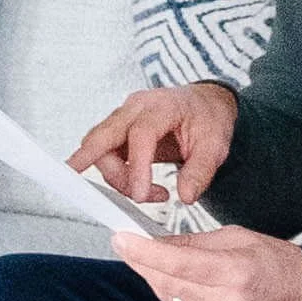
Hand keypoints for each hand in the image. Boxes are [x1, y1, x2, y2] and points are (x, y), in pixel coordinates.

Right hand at [73, 82, 237, 205]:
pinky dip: (114, 174)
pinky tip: (135, 186)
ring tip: (146, 193)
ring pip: (99, 147)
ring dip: (116, 176)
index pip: (141, 134)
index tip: (140, 194)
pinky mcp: (119, 131)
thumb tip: (186, 195)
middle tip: (86, 183)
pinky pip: (104, 153)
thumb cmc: (207, 119)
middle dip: (90, 158)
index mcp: (163, 106)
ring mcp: (124, 118)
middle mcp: (137, 107)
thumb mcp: (215, 146)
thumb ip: (200, 172)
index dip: (136, 167)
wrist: (204, 105)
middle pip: (104, 134)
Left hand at [112, 225, 301, 300]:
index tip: (121, 239)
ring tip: (157, 259)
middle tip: (126, 244)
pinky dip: (177, 294)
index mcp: (234, 271)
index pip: (177, 262)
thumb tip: (157, 242)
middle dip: (141, 262)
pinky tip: (186, 283)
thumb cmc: (277, 262)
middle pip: (166, 283)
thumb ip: (194, 242)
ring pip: (170, 298)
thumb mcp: (238, 237)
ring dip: (159, 278)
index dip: (143, 252)